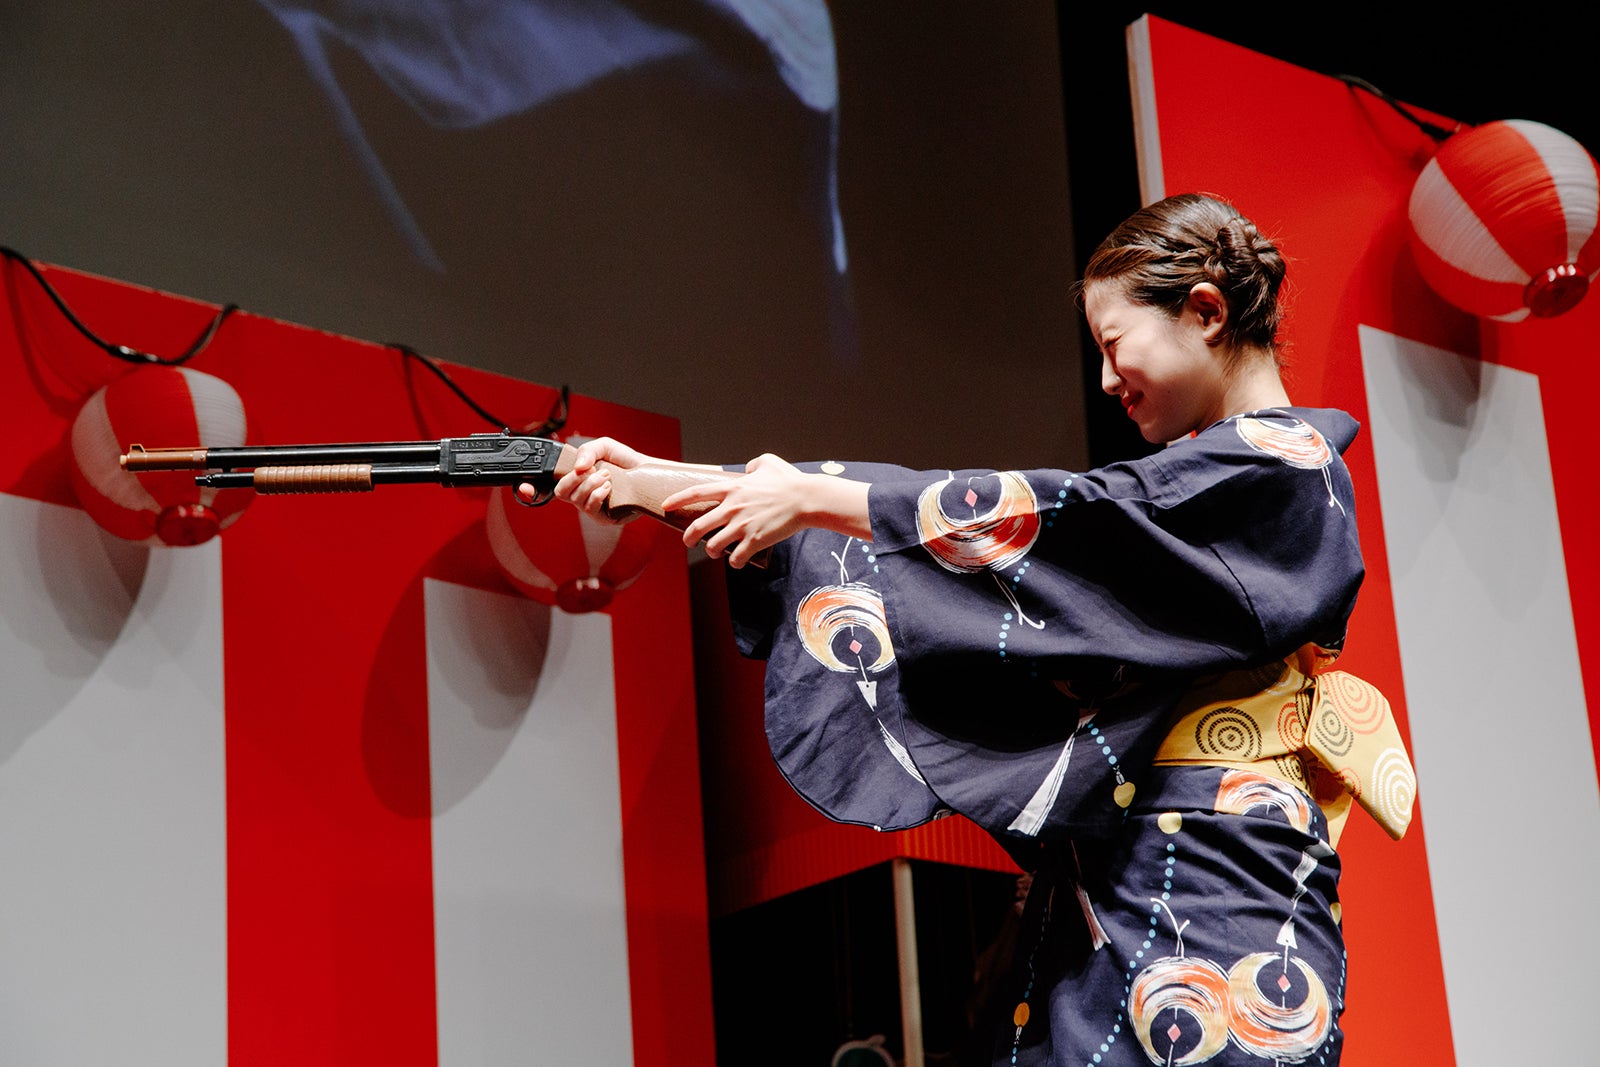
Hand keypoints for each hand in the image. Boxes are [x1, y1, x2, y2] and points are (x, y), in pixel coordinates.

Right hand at [537, 436, 652, 516]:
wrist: (647, 472)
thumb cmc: (625, 461)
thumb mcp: (603, 446)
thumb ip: (586, 451)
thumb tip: (578, 467)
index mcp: (574, 478)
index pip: (545, 486)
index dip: (529, 489)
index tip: (523, 486)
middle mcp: (579, 494)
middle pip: (559, 493)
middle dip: (572, 480)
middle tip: (590, 470)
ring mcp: (590, 508)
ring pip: (576, 501)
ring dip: (589, 484)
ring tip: (606, 475)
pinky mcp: (604, 518)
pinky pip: (591, 509)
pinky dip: (597, 495)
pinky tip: (608, 487)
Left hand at [663, 454, 870, 568]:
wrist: (806, 499)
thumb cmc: (790, 480)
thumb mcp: (768, 462)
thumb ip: (753, 464)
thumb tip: (747, 469)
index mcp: (732, 489)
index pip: (696, 493)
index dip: (678, 499)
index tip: (665, 506)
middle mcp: (732, 508)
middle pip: (698, 527)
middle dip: (688, 538)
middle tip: (689, 542)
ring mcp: (742, 526)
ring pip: (713, 546)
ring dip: (712, 552)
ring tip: (716, 553)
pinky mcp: (754, 541)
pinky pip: (735, 559)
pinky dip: (734, 562)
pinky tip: (738, 560)